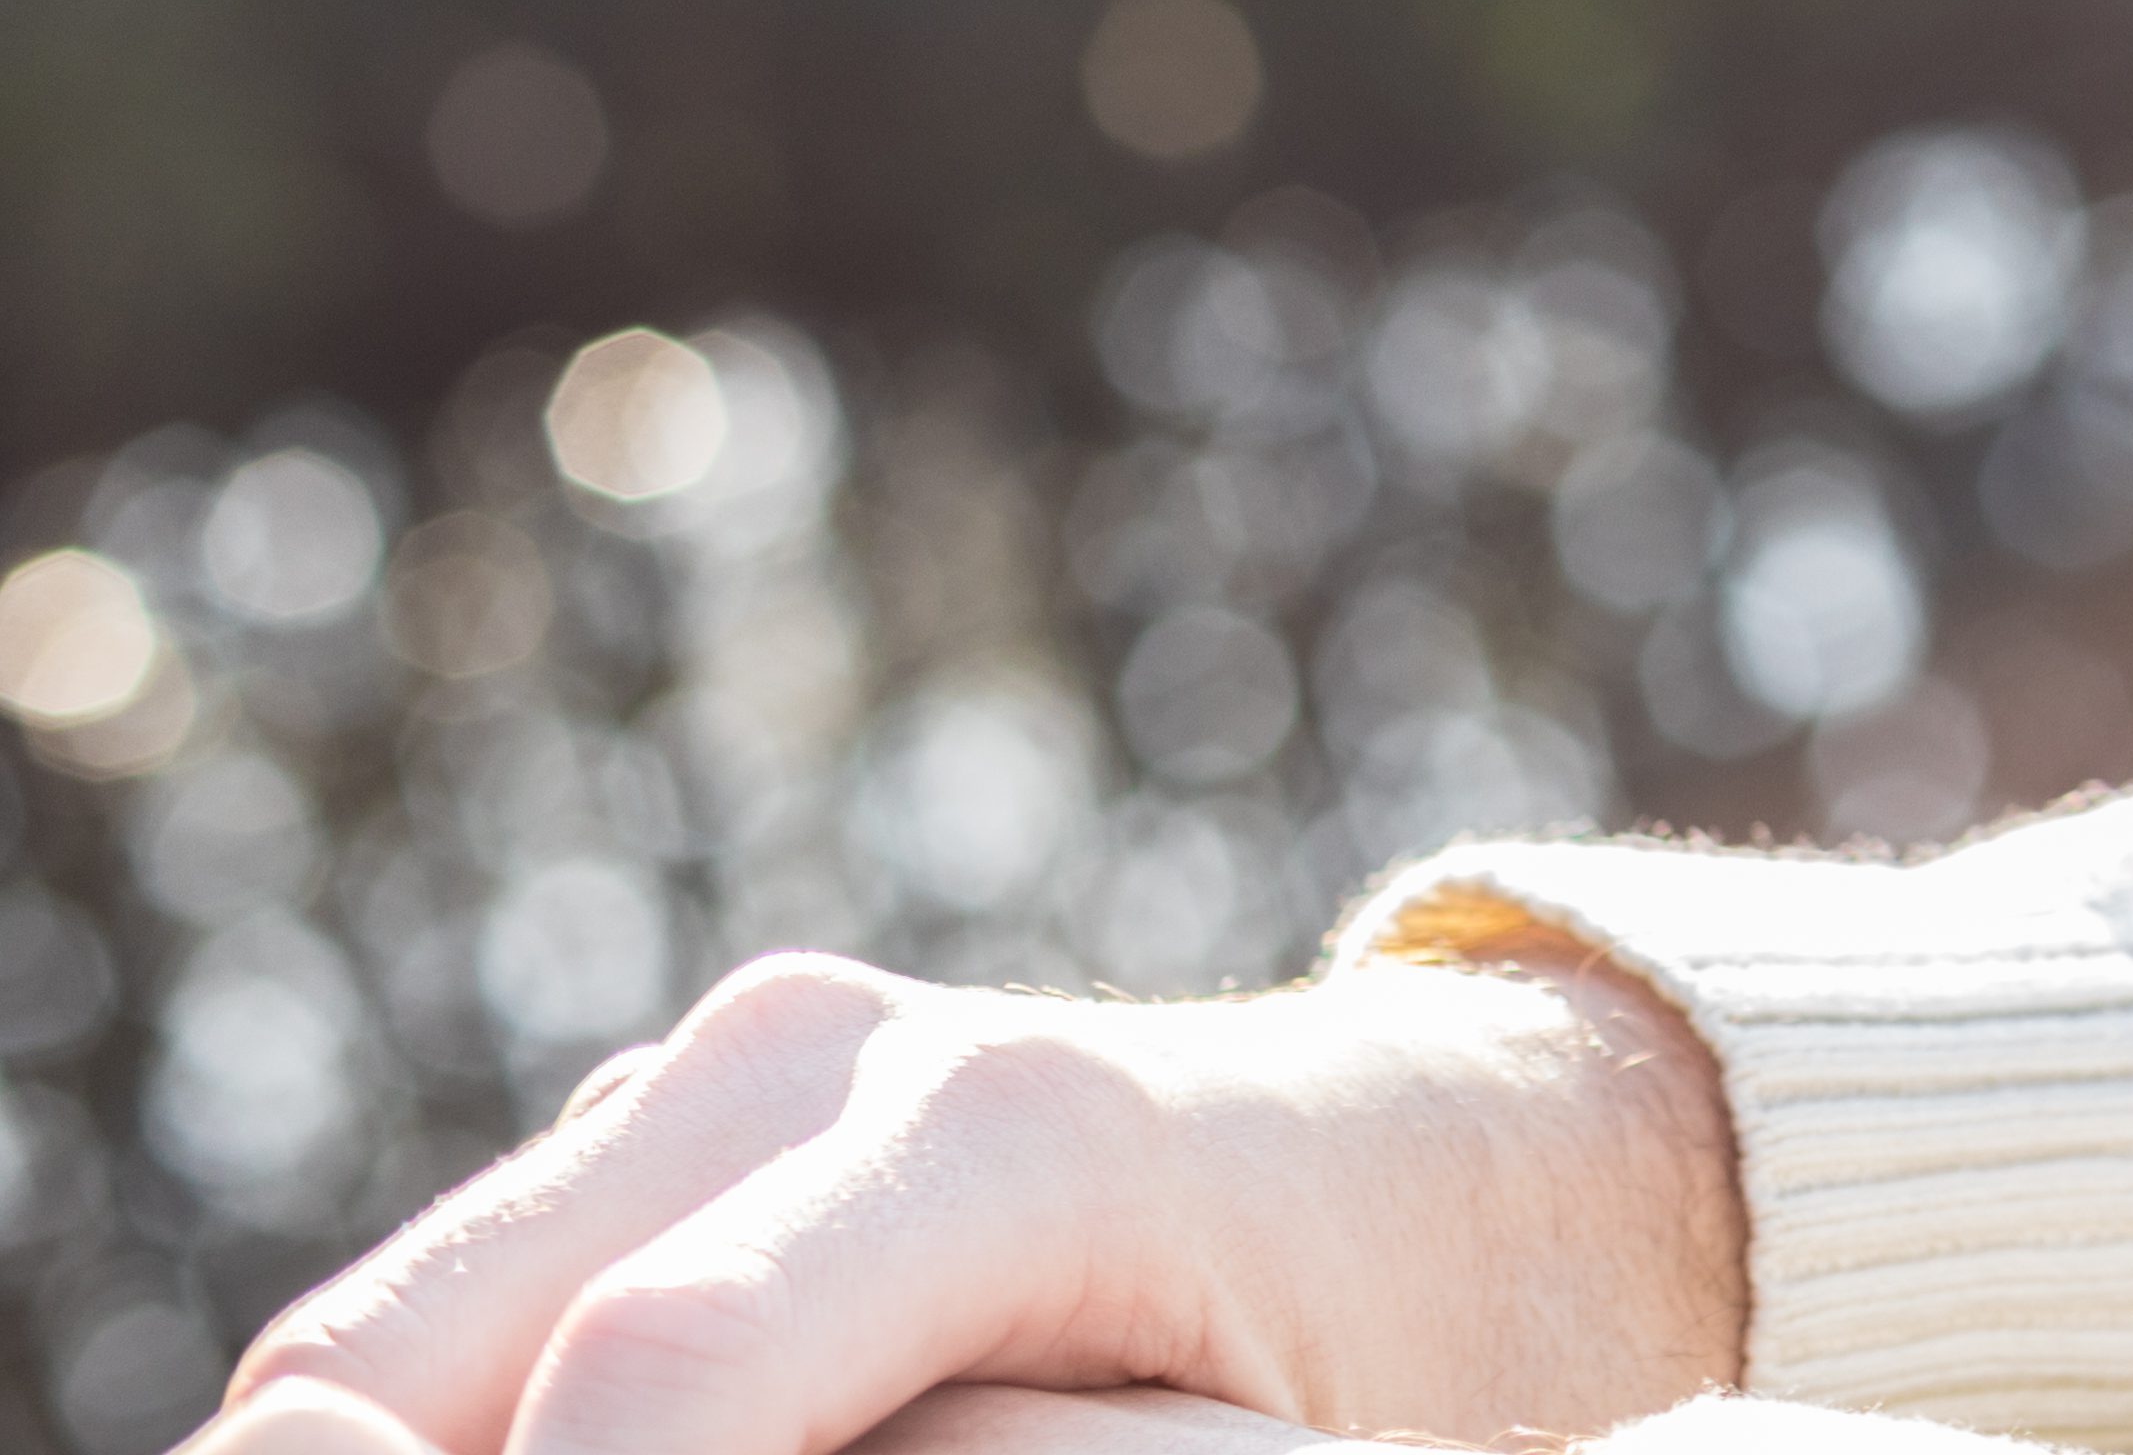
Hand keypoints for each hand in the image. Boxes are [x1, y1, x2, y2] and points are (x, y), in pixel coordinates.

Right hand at [185, 940, 1740, 1454]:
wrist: (1421, 1168)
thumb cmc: (1384, 1349)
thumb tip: (695, 1429)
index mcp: (1009, 1132)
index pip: (653, 1372)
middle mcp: (814, 1058)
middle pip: (398, 1352)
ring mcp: (704, 1083)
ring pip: (368, 1352)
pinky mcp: (648, 1144)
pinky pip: (437, 1338)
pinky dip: (437, 1439)